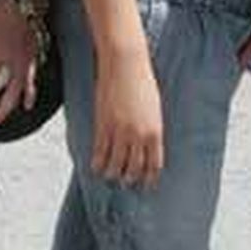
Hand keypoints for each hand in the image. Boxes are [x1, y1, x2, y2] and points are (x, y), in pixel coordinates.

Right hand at [92, 48, 163, 186]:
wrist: (125, 64)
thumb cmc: (142, 83)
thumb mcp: (153, 109)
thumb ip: (150, 130)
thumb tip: (145, 147)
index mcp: (155, 132)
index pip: (153, 165)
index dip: (148, 178)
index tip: (145, 185)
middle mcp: (138, 136)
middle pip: (133, 169)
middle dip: (129, 179)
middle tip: (125, 182)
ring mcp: (119, 132)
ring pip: (115, 165)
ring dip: (112, 174)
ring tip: (110, 176)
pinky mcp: (103, 126)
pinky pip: (99, 153)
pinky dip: (97, 163)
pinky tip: (96, 167)